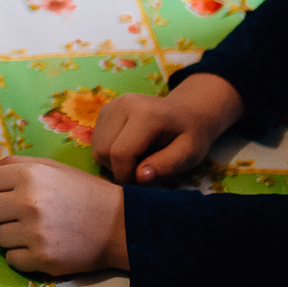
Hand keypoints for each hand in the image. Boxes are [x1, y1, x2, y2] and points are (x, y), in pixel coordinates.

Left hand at [0, 156, 126, 273]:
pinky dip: (23, 255)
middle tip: (19, 213)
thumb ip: (14, 165)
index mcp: (30, 175)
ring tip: (36, 229)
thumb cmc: (83, 192)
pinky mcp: (42, 259)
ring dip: (11, 234)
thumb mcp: (52, 168)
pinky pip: (11, 258)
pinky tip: (42, 245)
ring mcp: (35, 233)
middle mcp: (29, 202)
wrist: (121, 225)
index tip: (4, 194)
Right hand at [90, 74, 242, 183]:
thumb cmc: (190, 135)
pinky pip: (97, 142)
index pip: (120, 153)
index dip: (127, 176)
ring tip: (139, 157)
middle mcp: (123, 105)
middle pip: (104, 151)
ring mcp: (111, 105)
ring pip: (97, 148)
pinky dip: (110, 152)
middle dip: (120, 169)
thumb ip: (165, 166)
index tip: (144, 182)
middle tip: (143, 169)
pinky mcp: (105, 110)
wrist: (187, 112)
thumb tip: (140, 178)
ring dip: (114, 162)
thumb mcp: (189, 154)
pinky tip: (130, 148)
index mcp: (146, 114)